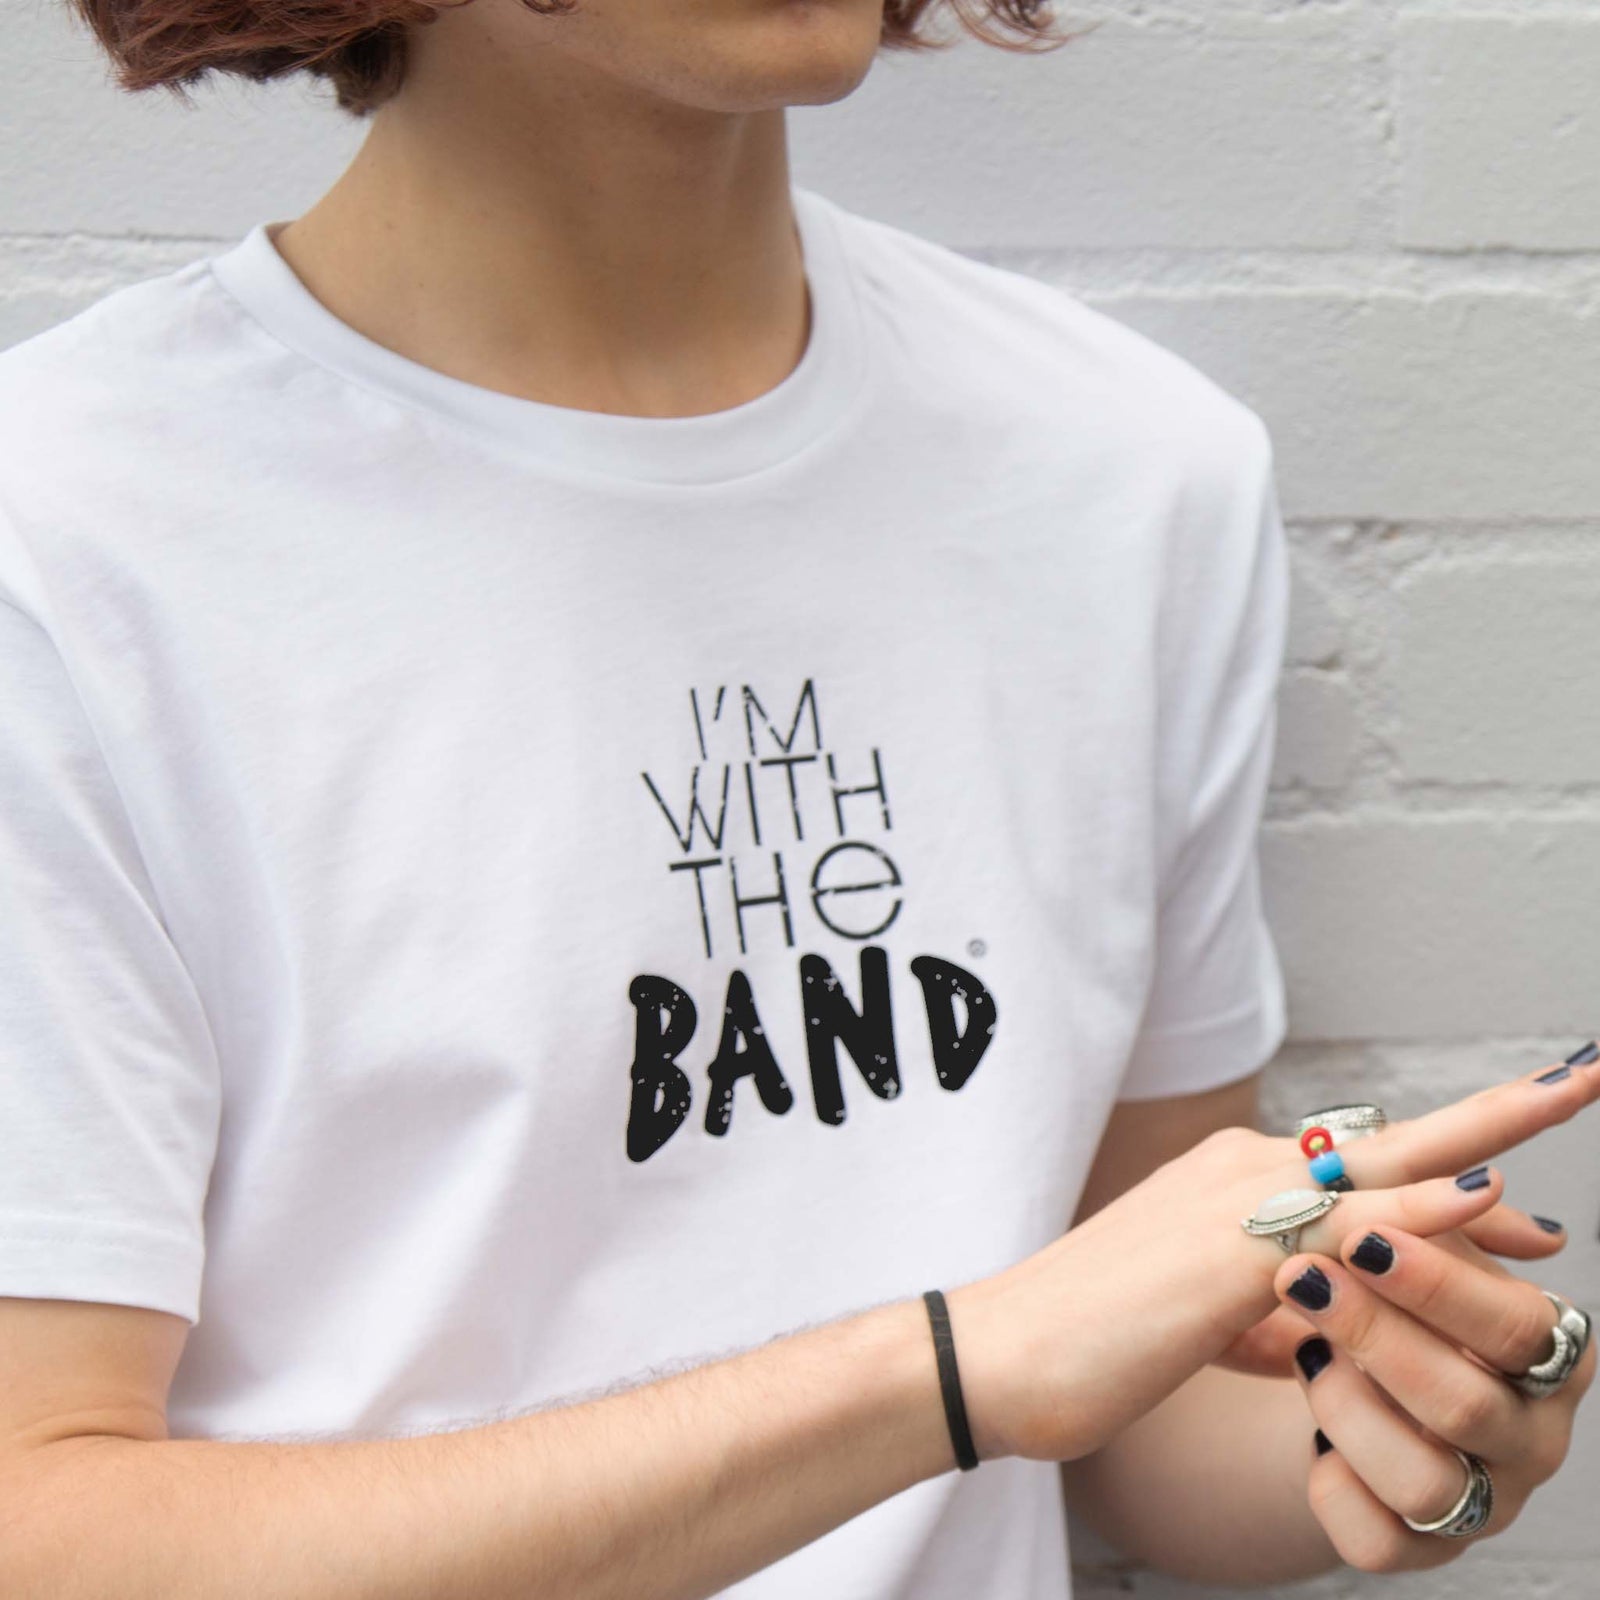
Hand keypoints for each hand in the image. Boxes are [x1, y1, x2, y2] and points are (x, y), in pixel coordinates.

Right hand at [944, 1048, 1599, 1464]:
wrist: (1005, 1353)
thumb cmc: (1093, 1340)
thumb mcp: (1203, 1325)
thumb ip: (1273, 1312)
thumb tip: (1329, 1327)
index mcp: (1230, 1183)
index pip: (1361, 1171)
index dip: (1447, 1176)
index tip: (1523, 1197)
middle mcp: (1241, 1169)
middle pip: (1390, 1140)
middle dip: (1490, 1115)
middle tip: (1581, 1078)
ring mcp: (1237, 1200)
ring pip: (1385, 1169)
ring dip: (1483, 1141)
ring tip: (1564, 1100)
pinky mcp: (1232, 1248)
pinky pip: (1352, 1230)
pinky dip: (1426, 1214)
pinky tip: (1492, 1200)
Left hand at [1276, 1182, 1594, 1568]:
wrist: (1346, 1370)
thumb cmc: (1396, 1292)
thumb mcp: (1417, 1247)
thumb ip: (1437, 1215)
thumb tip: (1480, 1179)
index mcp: (1551, 1352)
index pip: (1514, 1325)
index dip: (1439, 1284)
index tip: (1364, 1235)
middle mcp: (1532, 1435)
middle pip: (1464, 1402)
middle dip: (1374, 1335)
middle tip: (1300, 1277)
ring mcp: (1483, 1499)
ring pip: (1423, 1479)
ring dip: (1344, 1403)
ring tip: (1302, 1348)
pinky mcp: (1422, 1546)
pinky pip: (1378, 1537)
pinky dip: (1332, 1480)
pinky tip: (1310, 1433)